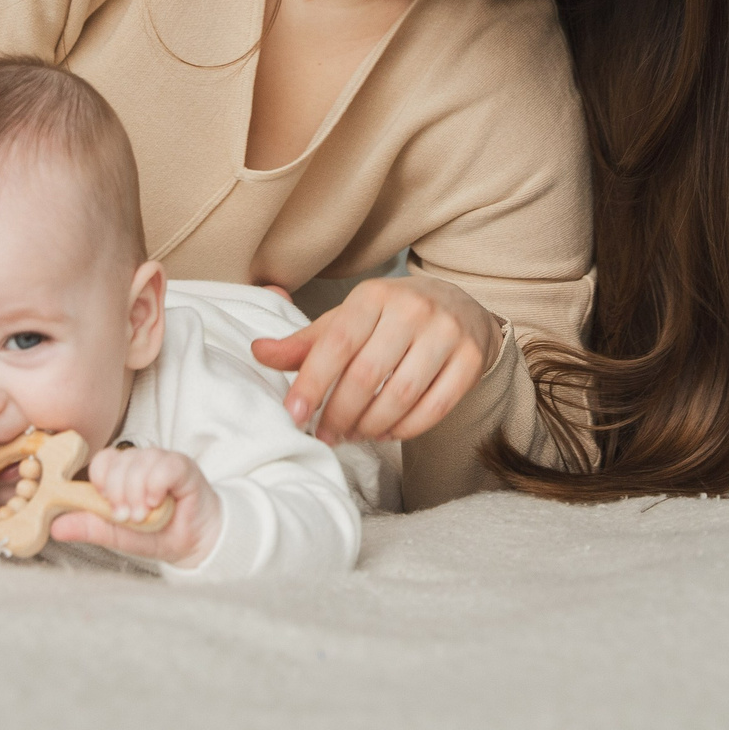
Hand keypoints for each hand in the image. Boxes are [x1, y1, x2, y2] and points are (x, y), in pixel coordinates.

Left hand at [50, 446, 222, 568]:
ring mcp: (161, 461)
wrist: (194, 543)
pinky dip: (156, 487)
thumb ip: (90, 527)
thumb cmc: (157, 534)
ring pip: (139, 463)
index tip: (108, 505)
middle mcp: (140, 462)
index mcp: (122, 473)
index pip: (102, 460)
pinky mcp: (182, 465)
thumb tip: (55, 528)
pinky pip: (164, 466)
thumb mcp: (118, 535)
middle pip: (118, 462)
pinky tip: (158, 502)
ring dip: (137, 494)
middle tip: (128, 517)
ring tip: (144, 514)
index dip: (101, 481)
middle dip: (118, 494)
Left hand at [249, 275, 498, 444]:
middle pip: (367, 375)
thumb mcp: (347, 320)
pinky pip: (435, 408)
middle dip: (340, 413)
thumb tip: (258, 352)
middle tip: (327, 434)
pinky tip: (387, 432)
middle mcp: (412, 309)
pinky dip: (406, 429)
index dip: (313, 383)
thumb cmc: (390, 316)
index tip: (294, 414)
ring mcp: (446, 333)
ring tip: (354, 434)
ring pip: (401, 395)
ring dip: (371, 425)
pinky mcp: (470, 359)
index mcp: (373, 294)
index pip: (337, 343)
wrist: (458, 305)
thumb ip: (305, 342)